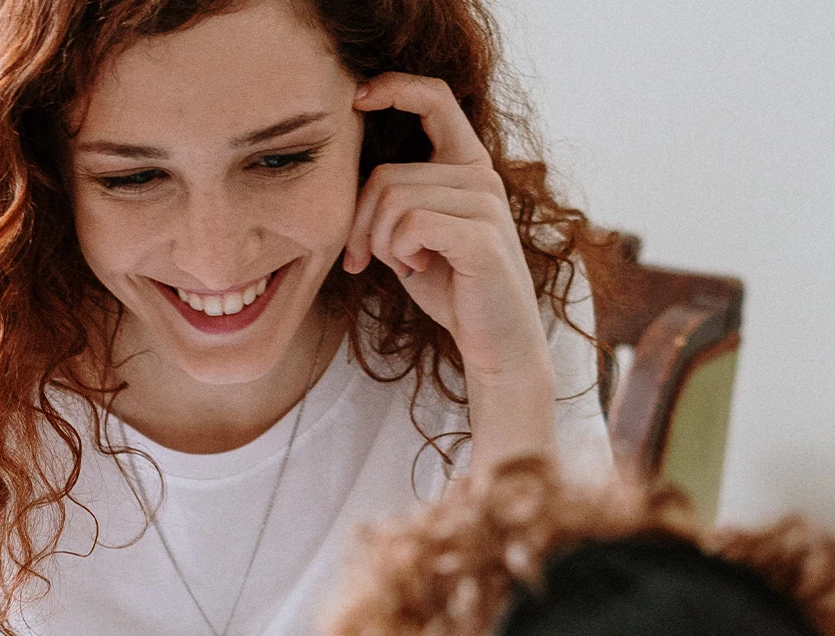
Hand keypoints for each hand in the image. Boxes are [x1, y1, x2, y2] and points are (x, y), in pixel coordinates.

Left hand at [346, 74, 550, 385]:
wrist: (494, 338)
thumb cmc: (451, 288)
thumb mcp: (413, 239)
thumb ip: (392, 206)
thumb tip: (350, 189)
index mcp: (466, 166)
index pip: (436, 100)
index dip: (395, 88)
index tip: (358, 99)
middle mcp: (479, 175)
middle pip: (386, 176)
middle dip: (359, 225)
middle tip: (361, 260)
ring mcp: (484, 202)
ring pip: (393, 202)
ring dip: (379, 244)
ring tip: (402, 266)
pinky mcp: (480, 236)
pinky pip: (410, 225)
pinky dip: (398, 253)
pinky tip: (416, 270)